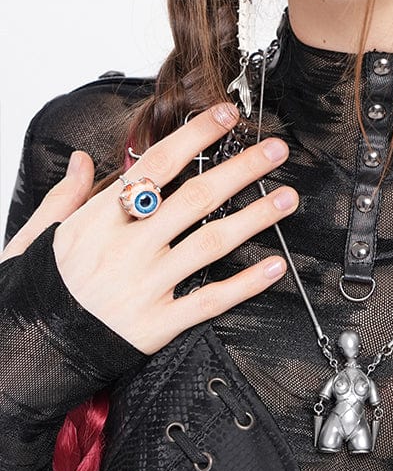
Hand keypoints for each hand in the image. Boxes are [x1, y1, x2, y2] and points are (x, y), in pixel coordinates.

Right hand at [14, 103, 295, 354]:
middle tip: (275, 150)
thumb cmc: (36, 292)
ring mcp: (146, 285)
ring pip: (211, 243)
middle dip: (241, 169)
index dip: (196, 135)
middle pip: (195, 197)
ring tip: (287, 198)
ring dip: (255, 218)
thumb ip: (64, 195)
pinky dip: (245, 284)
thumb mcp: (37, 236)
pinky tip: (273, 267)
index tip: (226, 115)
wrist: (27, 355)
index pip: (157, 164)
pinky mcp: (158, 323)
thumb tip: (80, 158)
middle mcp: (128, 247)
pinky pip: (210, 300)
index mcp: (99, 219)